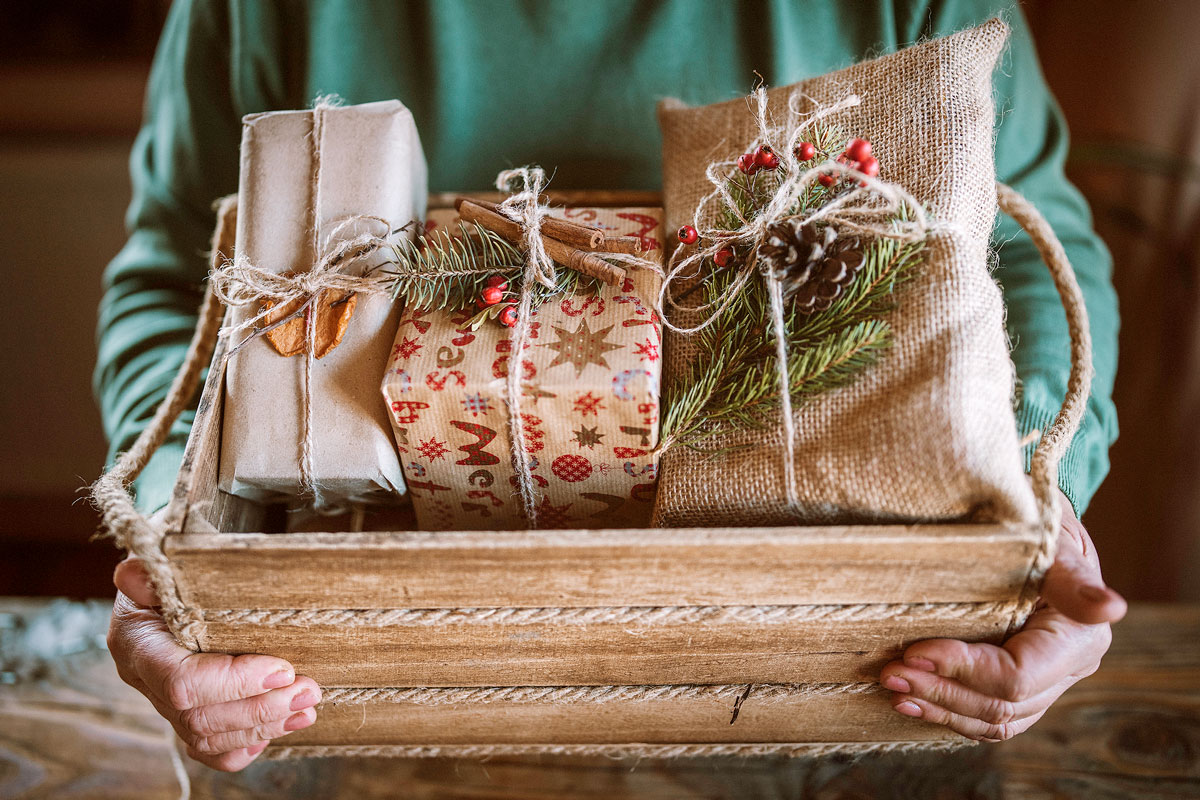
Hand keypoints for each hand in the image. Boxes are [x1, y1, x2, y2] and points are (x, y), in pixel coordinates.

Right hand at [108, 555, 320, 770]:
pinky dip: (240, 747)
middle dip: (260, 708)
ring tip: (305, 710)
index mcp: (137, 641)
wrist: (171, 579)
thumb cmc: (177, 566)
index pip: (182, 681)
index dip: (234, 682)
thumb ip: (152, 570)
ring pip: (206, 736)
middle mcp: (144, 677)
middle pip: (198, 716)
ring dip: (261, 726)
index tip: (283, 669)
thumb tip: (135, 574)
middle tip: (308, 692)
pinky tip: (272, 732)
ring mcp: (161, 699)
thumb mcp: (167, 559)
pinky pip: (206, 749)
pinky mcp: (182, 712)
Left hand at [879, 490, 1126, 740]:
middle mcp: (1069, 669)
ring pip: (995, 719)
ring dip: (940, 708)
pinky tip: (913, 703)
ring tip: (895, 690)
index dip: (962, 669)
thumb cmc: (1040, 528)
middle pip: (1001, 703)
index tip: (913, 652)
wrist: (1039, 531)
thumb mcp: (1053, 543)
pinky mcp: (1024, 687)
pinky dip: (951, 714)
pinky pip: (990, 717)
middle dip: (941, 691)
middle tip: (889, 674)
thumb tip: (1111, 608)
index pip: (1015, 676)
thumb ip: (1073, 579)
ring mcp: (1048, 683)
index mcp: (1079, 640)